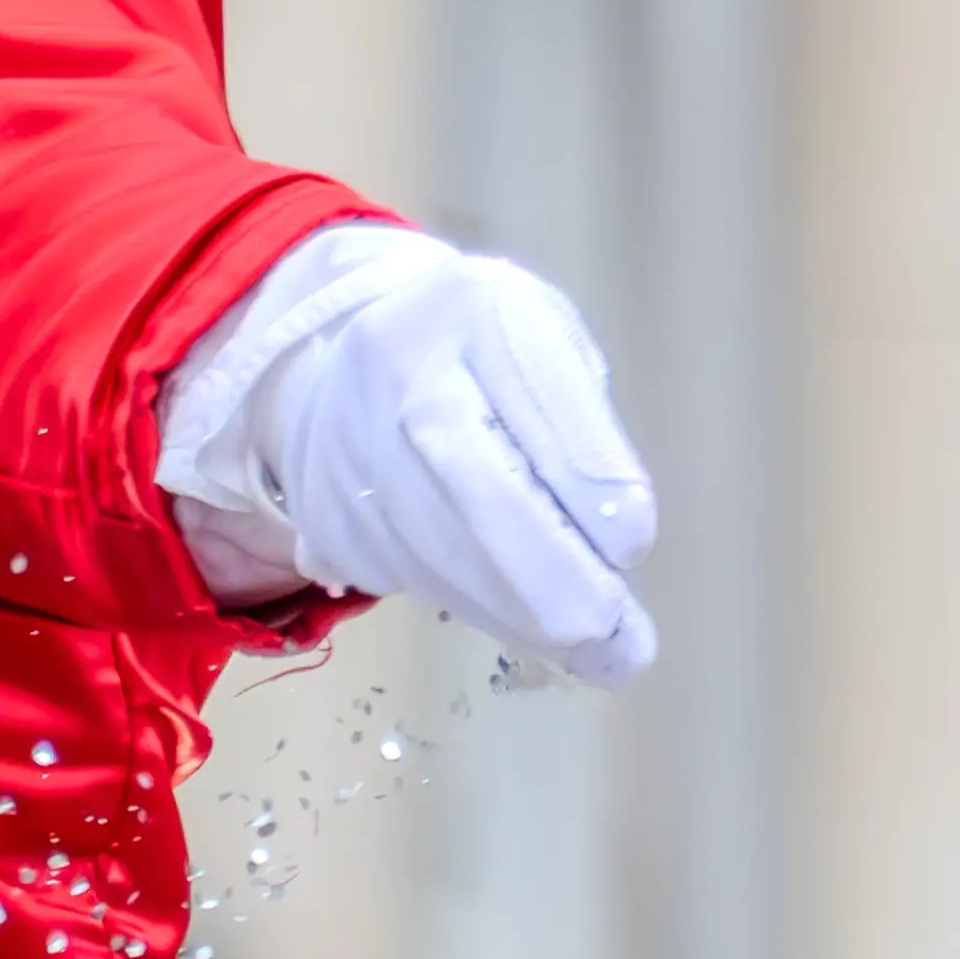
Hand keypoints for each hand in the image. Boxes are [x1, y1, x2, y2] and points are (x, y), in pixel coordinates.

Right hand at [157, 225, 657, 681]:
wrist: (343, 359)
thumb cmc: (482, 352)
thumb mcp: (549, 346)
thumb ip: (581, 426)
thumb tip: (612, 544)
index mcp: (476, 307)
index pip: (541, 404)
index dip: (592, 491)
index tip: (631, 545)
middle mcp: (400, 368)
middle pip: (484, 495)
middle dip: (564, 585)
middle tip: (623, 642)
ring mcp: (352, 442)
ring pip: (446, 559)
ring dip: (528, 618)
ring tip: (596, 650)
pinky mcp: (328, 512)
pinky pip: (413, 579)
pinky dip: (480, 611)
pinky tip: (523, 618)